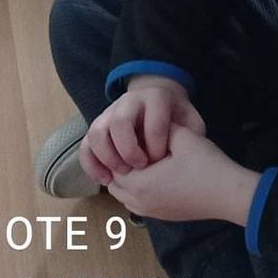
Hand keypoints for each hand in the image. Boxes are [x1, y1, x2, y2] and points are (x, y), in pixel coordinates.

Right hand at [82, 77, 207, 182]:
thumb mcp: (189, 120)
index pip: (153, 121)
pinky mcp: (98, 126)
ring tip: (119, 176)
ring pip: (97, 132)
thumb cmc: (174, 116)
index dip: (157, 145)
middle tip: (138, 167)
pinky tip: (104, 180)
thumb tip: (185, 151)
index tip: (162, 160)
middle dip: (128, 149)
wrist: (156, 99)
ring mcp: (110, 112)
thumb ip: (191, 133)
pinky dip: (91, 164)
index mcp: (156, 98)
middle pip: (120, 122)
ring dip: (106, 158)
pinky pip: (86, 144)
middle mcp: (129, 102)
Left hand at [105, 124, 259, 225]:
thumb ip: (161, 128)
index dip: (122, 148)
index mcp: (140, 184)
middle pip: (115, 182)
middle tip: (139, 145)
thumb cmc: (205, 165)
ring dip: (129, 178)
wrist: (227, 194)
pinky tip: (156, 175)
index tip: (136, 134)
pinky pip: (136, 202)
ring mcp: (149, 212)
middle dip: (122, 164)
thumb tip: (149, 125)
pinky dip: (138, 189)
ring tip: (146, 159)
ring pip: (124, 195)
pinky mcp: (159, 216)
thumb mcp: (183, 137)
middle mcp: (138, 202)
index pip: (115, 165)